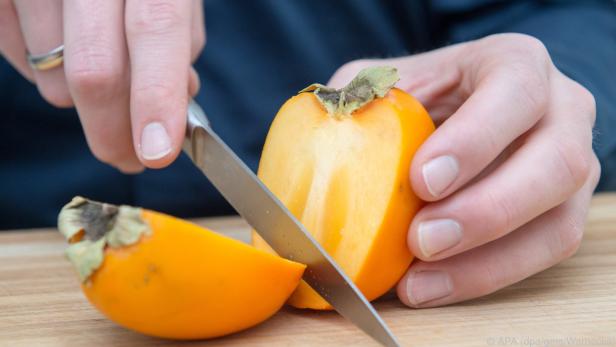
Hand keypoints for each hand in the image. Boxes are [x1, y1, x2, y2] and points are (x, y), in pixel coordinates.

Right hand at [0, 0, 204, 171]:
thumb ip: (177, 40)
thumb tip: (171, 107)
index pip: (155, 28)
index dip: (156, 96)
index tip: (157, 153)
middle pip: (94, 69)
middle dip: (113, 133)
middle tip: (129, 157)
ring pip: (53, 78)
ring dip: (82, 95)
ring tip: (96, 60)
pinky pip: (16, 57)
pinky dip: (44, 69)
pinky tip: (60, 38)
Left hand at [329, 33, 599, 306]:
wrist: (464, 113)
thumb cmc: (425, 97)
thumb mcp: (389, 83)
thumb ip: (362, 102)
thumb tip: (318, 149)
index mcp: (516, 64)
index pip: (514, 92)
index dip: (475, 140)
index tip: (423, 182)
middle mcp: (560, 111)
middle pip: (556, 163)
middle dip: (486, 211)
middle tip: (422, 240)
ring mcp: (572, 166)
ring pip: (558, 222)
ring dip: (487, 260)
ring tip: (419, 281)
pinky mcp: (563, 212)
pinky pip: (541, 254)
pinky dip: (485, 277)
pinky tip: (431, 285)